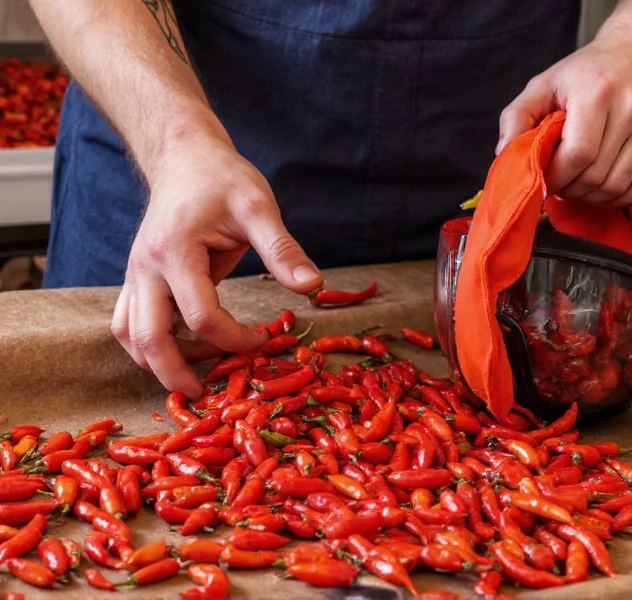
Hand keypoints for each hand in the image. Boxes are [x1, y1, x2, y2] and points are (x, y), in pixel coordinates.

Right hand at [111, 135, 322, 397]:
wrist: (184, 157)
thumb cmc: (223, 179)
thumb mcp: (259, 206)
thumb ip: (283, 249)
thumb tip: (314, 287)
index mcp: (176, 250)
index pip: (200, 315)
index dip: (233, 339)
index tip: (263, 341)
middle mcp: (145, 267)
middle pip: (149, 337)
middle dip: (175, 374)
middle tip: (205, 398)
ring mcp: (134, 274)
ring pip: (129, 335)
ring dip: (156, 362)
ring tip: (194, 377)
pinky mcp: (136, 278)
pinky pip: (127, 321)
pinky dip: (146, 345)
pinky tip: (178, 353)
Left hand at [497, 24, 631, 206]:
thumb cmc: (589, 70)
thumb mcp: (545, 83)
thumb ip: (517, 117)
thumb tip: (505, 155)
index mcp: (597, 92)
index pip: (577, 155)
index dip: (556, 178)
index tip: (547, 179)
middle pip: (596, 175)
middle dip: (571, 189)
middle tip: (562, 184)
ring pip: (618, 186)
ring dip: (593, 197)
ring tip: (581, 185)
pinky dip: (620, 197)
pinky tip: (605, 188)